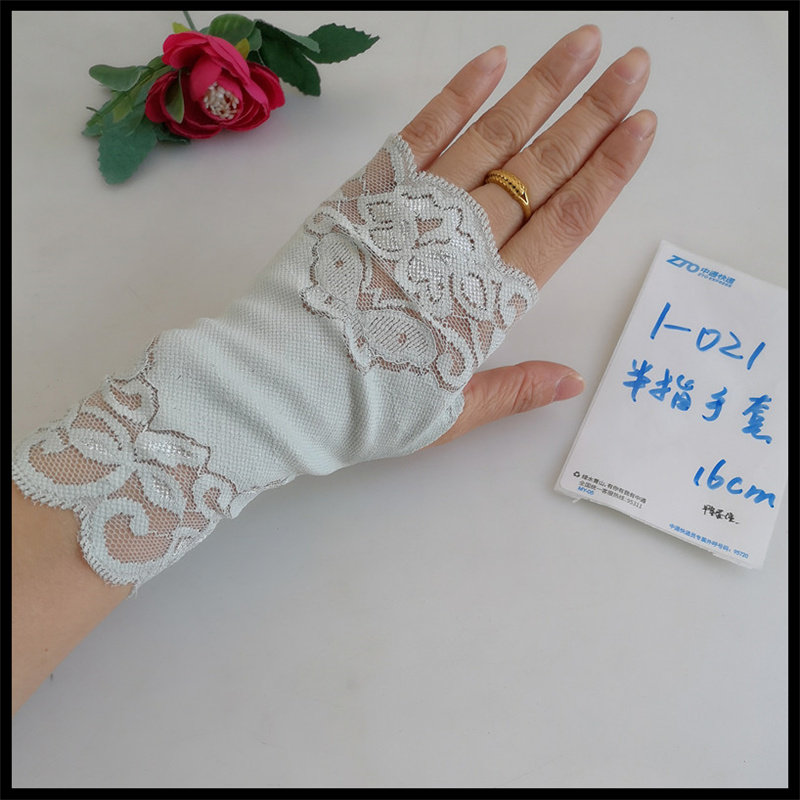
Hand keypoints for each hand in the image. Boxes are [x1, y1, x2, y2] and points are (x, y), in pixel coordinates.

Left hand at [400, 26, 654, 444]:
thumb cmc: (363, 407)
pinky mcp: (370, 193)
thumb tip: (573, 380)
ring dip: (542, 90)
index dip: (609, 172)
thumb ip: (513, 390)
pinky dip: (459, 95)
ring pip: (492, 140)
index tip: (643, 126)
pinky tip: (494, 61)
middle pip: (541, 170)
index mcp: (490, 298)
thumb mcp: (447, 414)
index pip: (567, 222)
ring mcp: (415, 211)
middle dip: (593, 115)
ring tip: (584, 46)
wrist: (280, 388)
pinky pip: (423, 134)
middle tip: (635, 65)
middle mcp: (462, 243)